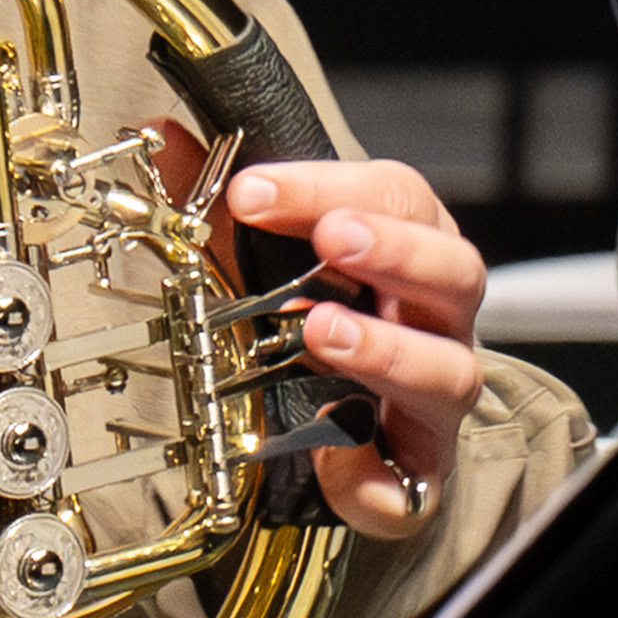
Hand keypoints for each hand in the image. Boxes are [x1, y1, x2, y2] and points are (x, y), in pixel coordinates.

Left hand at [216, 152, 496, 541]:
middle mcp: (439, 316)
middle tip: (332, 239)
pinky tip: (337, 460)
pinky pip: (417, 476)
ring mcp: (438, 392)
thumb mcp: (269, 257)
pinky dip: (379, 473)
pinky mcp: (422, 466)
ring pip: (448, 368)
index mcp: (410, 248)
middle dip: (394, 248)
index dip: (326, 187)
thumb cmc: (329, 320)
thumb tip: (164, 141)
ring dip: (387, 348)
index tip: (251, 190)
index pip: (392, 195)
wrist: (362, 431)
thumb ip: (220, 201)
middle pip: (452, 269)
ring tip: (322, 332)